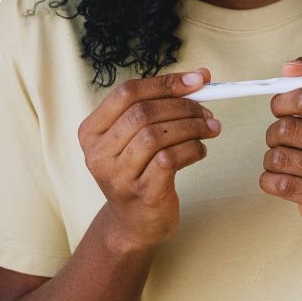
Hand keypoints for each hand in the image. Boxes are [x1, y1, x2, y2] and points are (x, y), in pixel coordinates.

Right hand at [77, 68, 220, 251]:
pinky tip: (200, 150)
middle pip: (142, 113)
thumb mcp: (137, 136)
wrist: (134, 223)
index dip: (164, 83)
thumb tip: (200, 77)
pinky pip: (169, 160)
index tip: (197, 80)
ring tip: (210, 129)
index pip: (126, 93)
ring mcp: (117, 175)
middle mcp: (98, 153)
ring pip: (156, 135)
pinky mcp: (141, 193)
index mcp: (91, 131)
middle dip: (182, 106)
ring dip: (191, 127)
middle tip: (206, 111)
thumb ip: (160, 105)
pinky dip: (192, 149)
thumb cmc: (139, 172)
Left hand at [260, 56, 301, 228]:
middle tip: (280, 138)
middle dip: (273, 133)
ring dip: (270, 158)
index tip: (281, 108)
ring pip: (279, 157)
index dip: (283, 102)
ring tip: (284, 160)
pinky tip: (280, 179)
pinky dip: (268, 179)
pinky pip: (278, 184)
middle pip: (287, 129)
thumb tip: (289, 67)